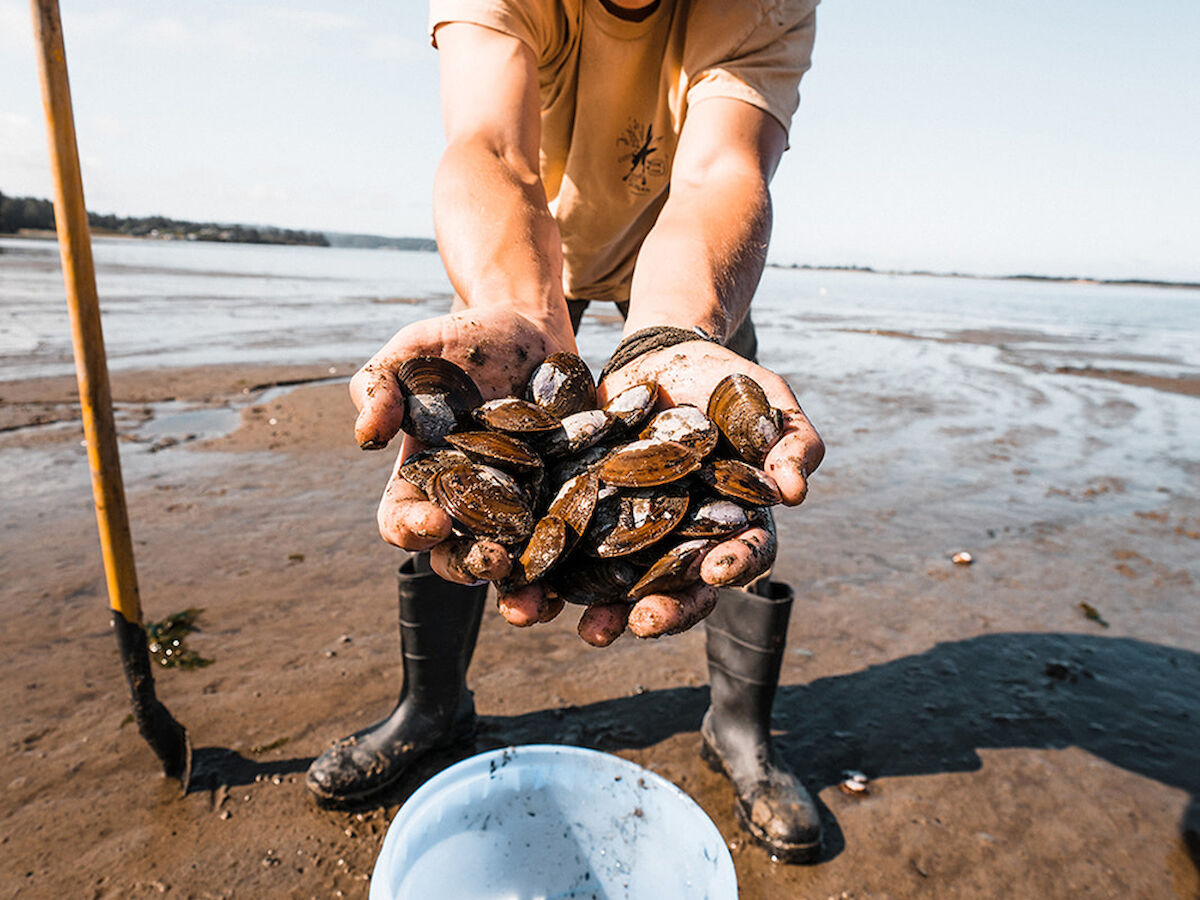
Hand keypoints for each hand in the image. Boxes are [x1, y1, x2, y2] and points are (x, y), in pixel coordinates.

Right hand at [351, 305, 576, 582]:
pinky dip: (575, 560)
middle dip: (470, 566)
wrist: (529, 326)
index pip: (402, 519)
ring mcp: (519, 504)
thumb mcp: (412, 350)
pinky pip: (568, 540)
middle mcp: (469, 502)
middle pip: (457, 555)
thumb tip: (365, 437)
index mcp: (423, 477)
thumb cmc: (460, 341)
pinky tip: (589, 570)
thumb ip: (380, 384)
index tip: (432, 522)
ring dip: (521, 588)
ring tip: (536, 594)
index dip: (411, 529)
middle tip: (491, 559)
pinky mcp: (564, 498)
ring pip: (515, 563)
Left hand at [537, 339, 822, 646]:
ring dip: (605, 614)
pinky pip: (570, 554)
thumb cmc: (727, 384)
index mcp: (734, 523)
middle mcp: (684, 542)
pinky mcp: (588, 518)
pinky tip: (532, 590)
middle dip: (664, 611)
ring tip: (587, 630)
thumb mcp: (768, 402)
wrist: (662, 361)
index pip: (744, 554)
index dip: (734, 566)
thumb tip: (795, 491)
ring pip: (622, 588)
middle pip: (680, 590)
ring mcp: (634, 535)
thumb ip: (792, 441)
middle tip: (645, 623)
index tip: (717, 569)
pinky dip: (552, 576)